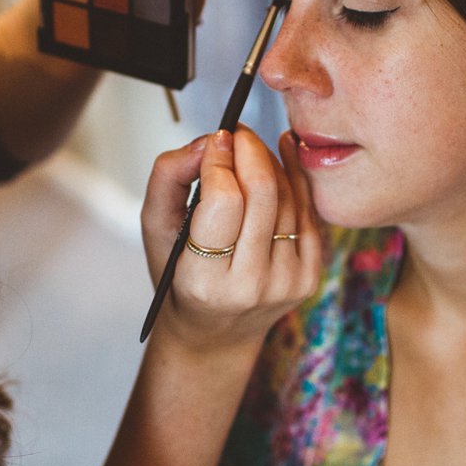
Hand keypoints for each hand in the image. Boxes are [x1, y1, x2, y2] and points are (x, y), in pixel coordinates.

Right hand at [141, 127, 321, 352]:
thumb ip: (169, 176)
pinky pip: (307, 211)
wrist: (216, 332)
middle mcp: (252, 285)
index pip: (224, 201)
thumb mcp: (155, 229)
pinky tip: (282, 156)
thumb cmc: (180, 276)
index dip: (219, 160)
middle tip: (235, 133)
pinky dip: (295, 176)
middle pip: (263, 192)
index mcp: (205, 280)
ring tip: (249, 149)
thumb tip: (208, 142)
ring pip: (288, 196)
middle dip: (249, 149)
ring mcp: (287, 282)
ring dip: (269, 161)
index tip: (214, 139)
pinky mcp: (310, 275)